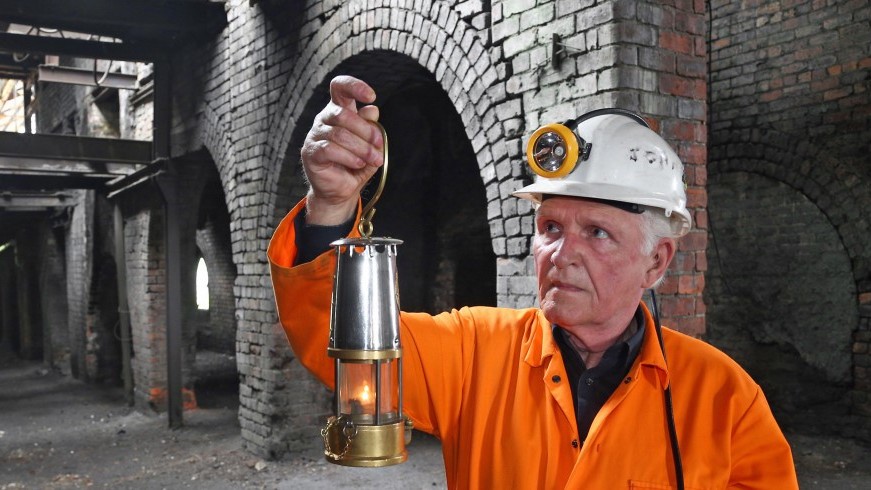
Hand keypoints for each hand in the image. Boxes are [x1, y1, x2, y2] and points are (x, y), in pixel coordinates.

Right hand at [300, 76, 383, 224]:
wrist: (341, 190)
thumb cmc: (356, 164)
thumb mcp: (370, 145)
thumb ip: (371, 128)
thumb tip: (372, 110)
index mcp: (339, 111)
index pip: (340, 88)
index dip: (354, 86)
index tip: (371, 96)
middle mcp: (324, 119)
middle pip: (344, 115)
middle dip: (366, 131)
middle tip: (379, 145)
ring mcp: (315, 135)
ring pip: (339, 134)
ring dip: (361, 148)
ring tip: (373, 159)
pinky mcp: (311, 152)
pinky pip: (330, 149)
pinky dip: (349, 157)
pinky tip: (358, 164)